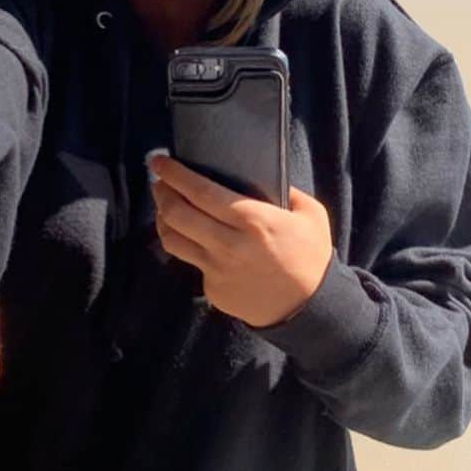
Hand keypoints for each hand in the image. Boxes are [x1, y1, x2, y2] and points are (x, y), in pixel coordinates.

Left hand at [150, 156, 332, 327]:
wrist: (308, 308)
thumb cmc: (310, 256)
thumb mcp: (310, 215)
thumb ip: (287, 190)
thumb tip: (258, 174)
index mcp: (253, 220)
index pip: (201, 191)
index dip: (175, 175)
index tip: (160, 162)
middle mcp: (229, 244)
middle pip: (177, 214)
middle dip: (161, 193)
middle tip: (159, 182)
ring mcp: (217, 269)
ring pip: (172, 239)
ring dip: (162, 219)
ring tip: (164, 207)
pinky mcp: (212, 289)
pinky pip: (191, 261)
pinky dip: (187, 246)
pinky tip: (191, 237)